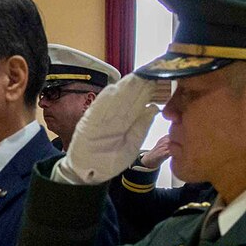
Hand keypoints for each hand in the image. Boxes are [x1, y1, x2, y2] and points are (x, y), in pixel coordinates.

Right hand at [55, 75, 171, 183]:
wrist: (87, 174)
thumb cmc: (109, 161)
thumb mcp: (131, 145)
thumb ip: (141, 128)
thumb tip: (153, 108)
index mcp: (125, 122)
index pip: (137, 103)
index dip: (147, 91)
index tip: (158, 79)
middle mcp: (113, 118)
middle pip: (126, 99)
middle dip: (137, 85)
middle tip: (149, 71)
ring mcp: (100, 120)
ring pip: (113, 102)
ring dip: (123, 89)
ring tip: (134, 77)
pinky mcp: (87, 124)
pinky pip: (96, 111)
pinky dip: (103, 101)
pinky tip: (113, 90)